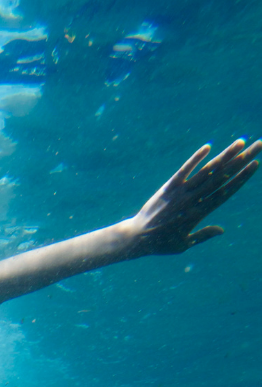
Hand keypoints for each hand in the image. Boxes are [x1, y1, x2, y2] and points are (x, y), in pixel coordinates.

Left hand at [127, 138, 260, 254]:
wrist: (136, 238)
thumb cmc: (161, 243)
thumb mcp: (183, 244)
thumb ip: (203, 235)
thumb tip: (222, 230)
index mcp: (199, 214)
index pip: (226, 192)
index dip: (241, 178)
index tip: (256, 164)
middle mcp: (193, 201)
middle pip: (222, 177)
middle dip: (241, 161)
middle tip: (258, 146)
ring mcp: (180, 192)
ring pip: (207, 171)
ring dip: (225, 156)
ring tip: (240, 142)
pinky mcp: (168, 187)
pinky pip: (184, 170)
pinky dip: (195, 159)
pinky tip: (208, 147)